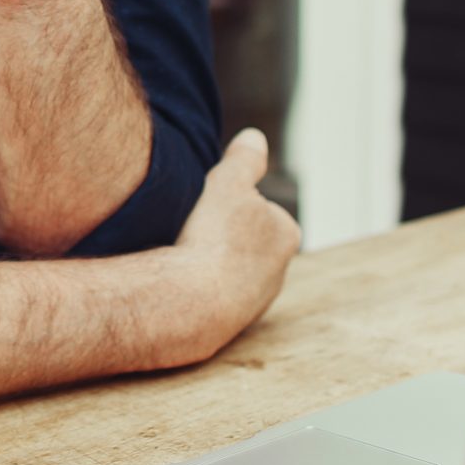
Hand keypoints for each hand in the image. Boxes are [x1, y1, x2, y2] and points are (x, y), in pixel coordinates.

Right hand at [163, 130, 302, 363]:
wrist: (190, 302)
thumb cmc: (213, 238)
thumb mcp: (228, 181)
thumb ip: (245, 158)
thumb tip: (254, 138)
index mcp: (287, 235)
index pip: (261, 208)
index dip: (231, 202)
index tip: (209, 206)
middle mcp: (278, 274)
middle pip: (245, 242)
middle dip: (222, 236)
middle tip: (193, 229)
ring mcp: (253, 304)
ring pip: (227, 272)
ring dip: (207, 263)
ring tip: (181, 255)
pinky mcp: (228, 326)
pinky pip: (211, 297)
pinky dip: (197, 287)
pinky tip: (178, 280)